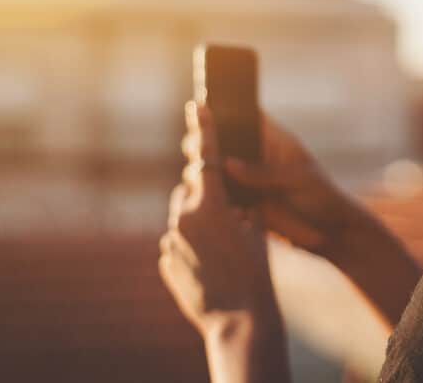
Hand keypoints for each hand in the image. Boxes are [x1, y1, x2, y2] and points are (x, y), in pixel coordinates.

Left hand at [161, 109, 280, 337]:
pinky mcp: (165, 262)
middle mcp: (183, 219)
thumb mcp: (257, 230)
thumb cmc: (256, 271)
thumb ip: (241, 206)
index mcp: (210, 205)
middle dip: (208, 194)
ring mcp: (170, 242)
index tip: (198, 106)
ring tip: (224, 247)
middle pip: (191, 190)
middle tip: (231, 213)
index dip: (205, 128)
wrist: (240, 317)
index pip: (207, 157)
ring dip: (200, 223)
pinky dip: (193, 246)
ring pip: (184, 218)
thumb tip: (232, 201)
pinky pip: (178, 243)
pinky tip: (212, 265)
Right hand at [180, 100, 371, 263]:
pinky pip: (222, 197)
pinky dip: (213, 198)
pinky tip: (207, 199)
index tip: (203, 106)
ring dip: (205, 171)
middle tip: (195, 146)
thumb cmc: (322, 197)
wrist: (332, 233)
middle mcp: (258, 158)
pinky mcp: (246, 204)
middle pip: (225, 142)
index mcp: (275, 142)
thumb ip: (264, 172)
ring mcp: (250, 181)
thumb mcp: (297, 180)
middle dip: (206, 142)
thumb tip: (228, 163)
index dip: (226, 110)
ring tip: (196, 173)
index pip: (248, 117)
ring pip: (218, 170)